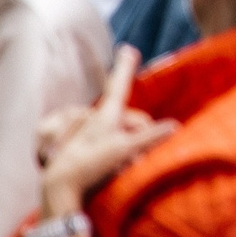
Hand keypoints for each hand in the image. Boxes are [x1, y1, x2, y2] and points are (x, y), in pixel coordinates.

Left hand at [40, 47, 178, 217]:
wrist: (61, 186)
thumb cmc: (92, 163)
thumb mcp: (125, 148)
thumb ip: (151, 136)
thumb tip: (174, 126)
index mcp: (106, 114)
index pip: (120, 85)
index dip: (125, 67)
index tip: (127, 49)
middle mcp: (96, 119)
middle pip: (127, 118)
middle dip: (140, 131)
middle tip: (142, 154)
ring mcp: (89, 134)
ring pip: (119, 133)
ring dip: (130, 148)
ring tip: (129, 165)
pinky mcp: (84, 149)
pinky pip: (110, 146)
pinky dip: (119, 155)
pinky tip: (118, 169)